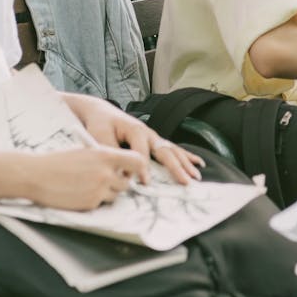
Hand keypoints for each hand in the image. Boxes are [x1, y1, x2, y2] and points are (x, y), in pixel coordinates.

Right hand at [24, 146, 149, 209]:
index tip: (136, 172)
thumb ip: (105, 158)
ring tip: (88, 185)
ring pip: (115, 195)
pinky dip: (94, 200)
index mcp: (105, 155)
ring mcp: (99, 190)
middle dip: (119, 183)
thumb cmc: (57, 162)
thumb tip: (120, 166)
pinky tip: (79, 192)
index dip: (138, 168)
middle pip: (126, 183)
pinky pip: (100, 204)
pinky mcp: (90, 204)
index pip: (137, 161)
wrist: (36, 175)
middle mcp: (105, 173)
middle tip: (105, 180)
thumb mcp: (85, 151)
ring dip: (107, 193)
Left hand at [63, 94, 203, 183]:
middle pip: (165, 151)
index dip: (143, 168)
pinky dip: (186, 156)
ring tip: (196, 176)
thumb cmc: (100, 124)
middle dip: (176, 167)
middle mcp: (148, 133)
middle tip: (185, 182)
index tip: (145, 183)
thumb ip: (111, 152)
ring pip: (173, 150)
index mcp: (135, 130)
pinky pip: (173, 149)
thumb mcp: (99, 136)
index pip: (142, 153)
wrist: (101, 113)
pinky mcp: (154, 141)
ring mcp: (154, 136)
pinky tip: (198, 162)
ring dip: (185, 164)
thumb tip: (121, 171)